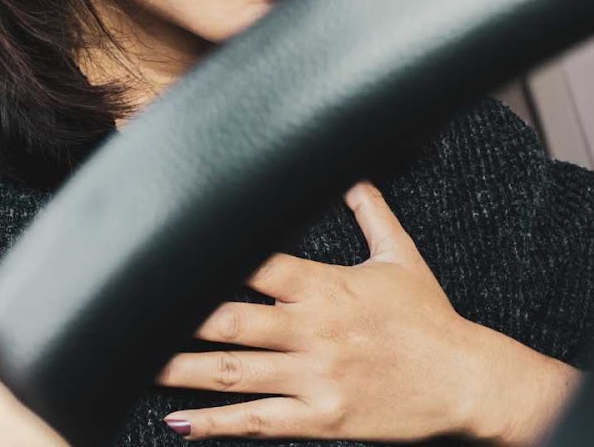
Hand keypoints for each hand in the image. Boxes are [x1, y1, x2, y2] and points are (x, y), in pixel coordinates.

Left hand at [157, 182, 581, 444]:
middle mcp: (315, 329)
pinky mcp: (322, 419)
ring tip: (134, 365)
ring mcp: (316, 377)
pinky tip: (179, 425)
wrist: (466, 379)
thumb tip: (353, 173)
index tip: (168, 244)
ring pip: (235, 372)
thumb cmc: (431, 319)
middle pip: (232, 318)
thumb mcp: (402, 258)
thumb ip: (371, 213)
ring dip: (181, 370)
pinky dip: (215, 425)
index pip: (258, 262)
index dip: (211, 251)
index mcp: (328, 285)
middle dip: (178, 315)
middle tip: (127, 311)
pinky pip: (259, 423)